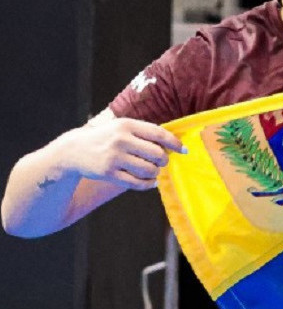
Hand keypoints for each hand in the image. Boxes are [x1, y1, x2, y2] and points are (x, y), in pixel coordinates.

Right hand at [57, 116, 185, 190]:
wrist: (73, 151)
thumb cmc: (106, 138)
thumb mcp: (121, 128)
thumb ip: (144, 133)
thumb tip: (173, 144)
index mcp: (126, 125)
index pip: (158, 133)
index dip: (174, 143)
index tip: (184, 150)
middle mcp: (121, 140)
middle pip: (157, 154)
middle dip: (163, 160)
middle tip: (160, 161)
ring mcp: (114, 157)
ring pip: (149, 170)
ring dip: (156, 173)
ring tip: (153, 171)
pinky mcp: (108, 173)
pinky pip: (137, 183)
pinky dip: (148, 184)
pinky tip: (150, 181)